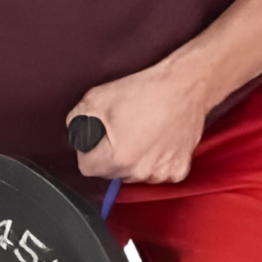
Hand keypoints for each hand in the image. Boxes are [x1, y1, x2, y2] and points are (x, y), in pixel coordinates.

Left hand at [65, 60, 208, 183]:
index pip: (87, 167)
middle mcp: (139, 172)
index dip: (88, 150)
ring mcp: (160, 174)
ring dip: (133, 161)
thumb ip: (77, 121)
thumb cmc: (143, 91)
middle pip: (111, 173)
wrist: (185, 86)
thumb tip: (77, 135)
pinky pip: (157, 173)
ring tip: (142, 133)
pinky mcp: (178, 171)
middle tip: (122, 130)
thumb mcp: (96, 98)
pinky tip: (158, 141)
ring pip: (134, 175)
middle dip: (110, 155)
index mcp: (116, 158)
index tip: (98, 136)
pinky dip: (155, 161)